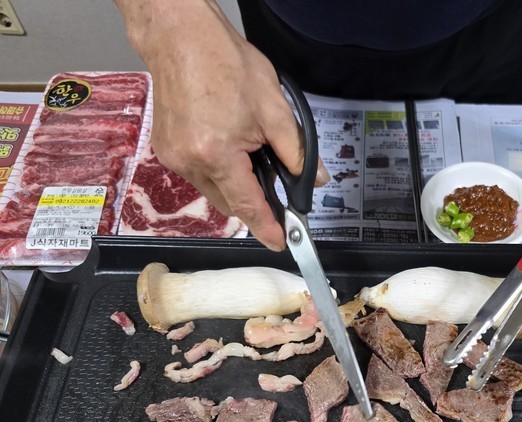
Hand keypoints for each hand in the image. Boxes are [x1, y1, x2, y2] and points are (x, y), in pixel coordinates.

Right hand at [119, 2, 326, 249]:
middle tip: (277, 196)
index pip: (247, 205)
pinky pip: (199, 176)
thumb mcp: (274, 108)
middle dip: (254, 205)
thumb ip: (297, 151)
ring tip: (252, 159)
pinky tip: (231, 151)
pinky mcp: (166, 150)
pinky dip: (219, 173)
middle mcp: (190, 162)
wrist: (180, 37)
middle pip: (229, 203)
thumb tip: (315, 178)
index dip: (266, 227)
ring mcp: (174, 157)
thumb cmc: (224, 63)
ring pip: (213, 192)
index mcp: (216, 154)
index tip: (279, 243)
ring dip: (236, 186)